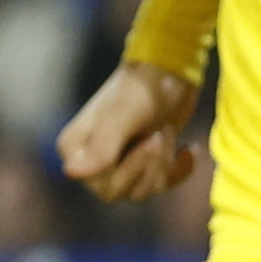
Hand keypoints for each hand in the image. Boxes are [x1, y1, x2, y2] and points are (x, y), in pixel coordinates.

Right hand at [57, 58, 201, 203]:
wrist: (171, 70)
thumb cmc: (142, 87)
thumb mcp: (122, 116)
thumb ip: (101, 146)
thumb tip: (72, 173)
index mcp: (75, 148)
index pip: (101, 185)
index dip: (130, 169)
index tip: (149, 138)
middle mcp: (90, 160)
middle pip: (120, 191)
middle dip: (149, 166)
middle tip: (160, 134)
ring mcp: (117, 162)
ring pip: (141, 191)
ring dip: (163, 164)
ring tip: (167, 131)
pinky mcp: (142, 163)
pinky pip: (159, 186)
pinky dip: (179, 170)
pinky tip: (188, 148)